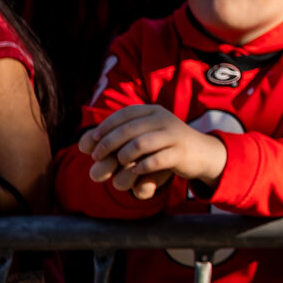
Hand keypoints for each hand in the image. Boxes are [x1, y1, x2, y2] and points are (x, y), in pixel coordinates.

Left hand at [79, 105, 227, 193]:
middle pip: (129, 129)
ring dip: (124, 156)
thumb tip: (83, 144)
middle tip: (98, 158)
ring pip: (141, 144)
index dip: (106, 127)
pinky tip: (135, 172)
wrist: (200, 153)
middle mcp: (163, 119)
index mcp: (152, 111)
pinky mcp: (180, 153)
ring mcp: (173, 135)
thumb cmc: (162, 145)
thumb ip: (115, 137)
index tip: (93, 143)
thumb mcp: (142, 135)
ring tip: (120, 164)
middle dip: (108, 144)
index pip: (124, 114)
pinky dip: (141, 167)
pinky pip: (156, 160)